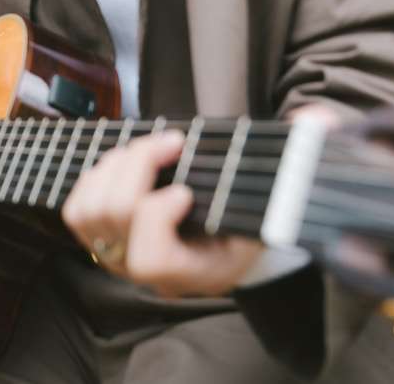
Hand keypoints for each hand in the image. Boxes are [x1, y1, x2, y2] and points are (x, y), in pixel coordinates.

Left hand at [61, 106, 340, 297]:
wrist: (228, 241)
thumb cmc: (254, 216)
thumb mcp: (282, 199)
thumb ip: (300, 158)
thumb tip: (318, 119)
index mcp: (196, 273)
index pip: (152, 261)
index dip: (157, 218)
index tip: (185, 190)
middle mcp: (150, 272)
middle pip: (113, 219)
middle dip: (138, 168)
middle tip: (172, 142)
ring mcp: (119, 258)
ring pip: (90, 212)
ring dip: (116, 166)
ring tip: (151, 147)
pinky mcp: (99, 239)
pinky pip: (75, 209)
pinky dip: (95, 176)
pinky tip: (128, 158)